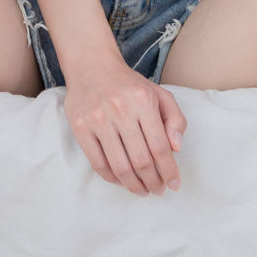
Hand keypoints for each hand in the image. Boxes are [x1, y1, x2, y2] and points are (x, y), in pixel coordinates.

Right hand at [62, 50, 184, 194]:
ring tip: (143, 190)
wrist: (92, 66)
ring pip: (120, 166)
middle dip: (153, 181)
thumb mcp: (160, 94)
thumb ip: (175, 119)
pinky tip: (122, 181)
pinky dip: (112, 178)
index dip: (169, 170)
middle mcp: (120, 110)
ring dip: (134, 185)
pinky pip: (98, 163)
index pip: (160, 146)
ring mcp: (98, 119)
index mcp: (144, 100)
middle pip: (141, 160)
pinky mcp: (80, 127)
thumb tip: (176, 149)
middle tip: (158, 190)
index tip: (174, 184)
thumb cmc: (130, 85)